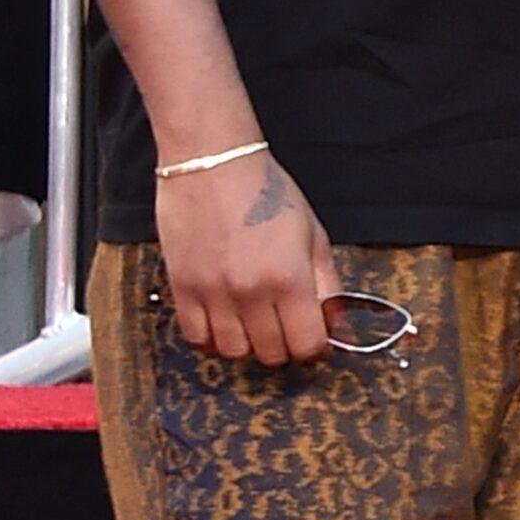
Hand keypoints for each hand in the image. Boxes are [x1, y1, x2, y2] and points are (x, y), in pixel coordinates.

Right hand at [153, 151, 338, 366]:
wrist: (213, 166)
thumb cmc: (267, 191)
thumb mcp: (313, 232)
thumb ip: (326, 280)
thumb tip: (336, 319)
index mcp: (289, 276)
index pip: (307, 343)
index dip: (317, 347)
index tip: (317, 339)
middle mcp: (250, 292)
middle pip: (271, 354)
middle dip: (286, 348)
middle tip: (287, 328)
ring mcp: (213, 294)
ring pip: (234, 352)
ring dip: (250, 345)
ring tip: (257, 323)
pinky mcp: (183, 291)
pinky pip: (197, 340)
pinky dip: (214, 340)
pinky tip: (226, 322)